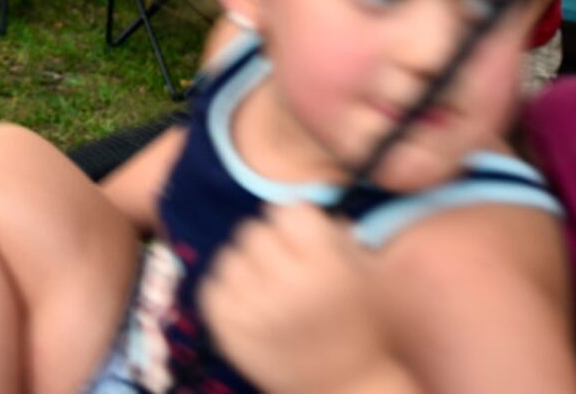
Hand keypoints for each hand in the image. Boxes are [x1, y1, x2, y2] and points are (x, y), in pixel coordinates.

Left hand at [199, 204, 413, 393]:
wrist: (345, 387)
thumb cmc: (358, 323)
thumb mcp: (363, 271)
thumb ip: (334, 230)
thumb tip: (295, 199)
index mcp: (326, 265)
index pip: (287, 210)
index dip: (292, 220)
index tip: (298, 234)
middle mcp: (289, 285)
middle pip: (253, 231)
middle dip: (268, 243)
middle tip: (283, 264)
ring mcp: (255, 311)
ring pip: (228, 257)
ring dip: (246, 266)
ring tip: (266, 286)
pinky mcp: (230, 332)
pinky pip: (211, 288)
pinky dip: (227, 292)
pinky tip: (250, 303)